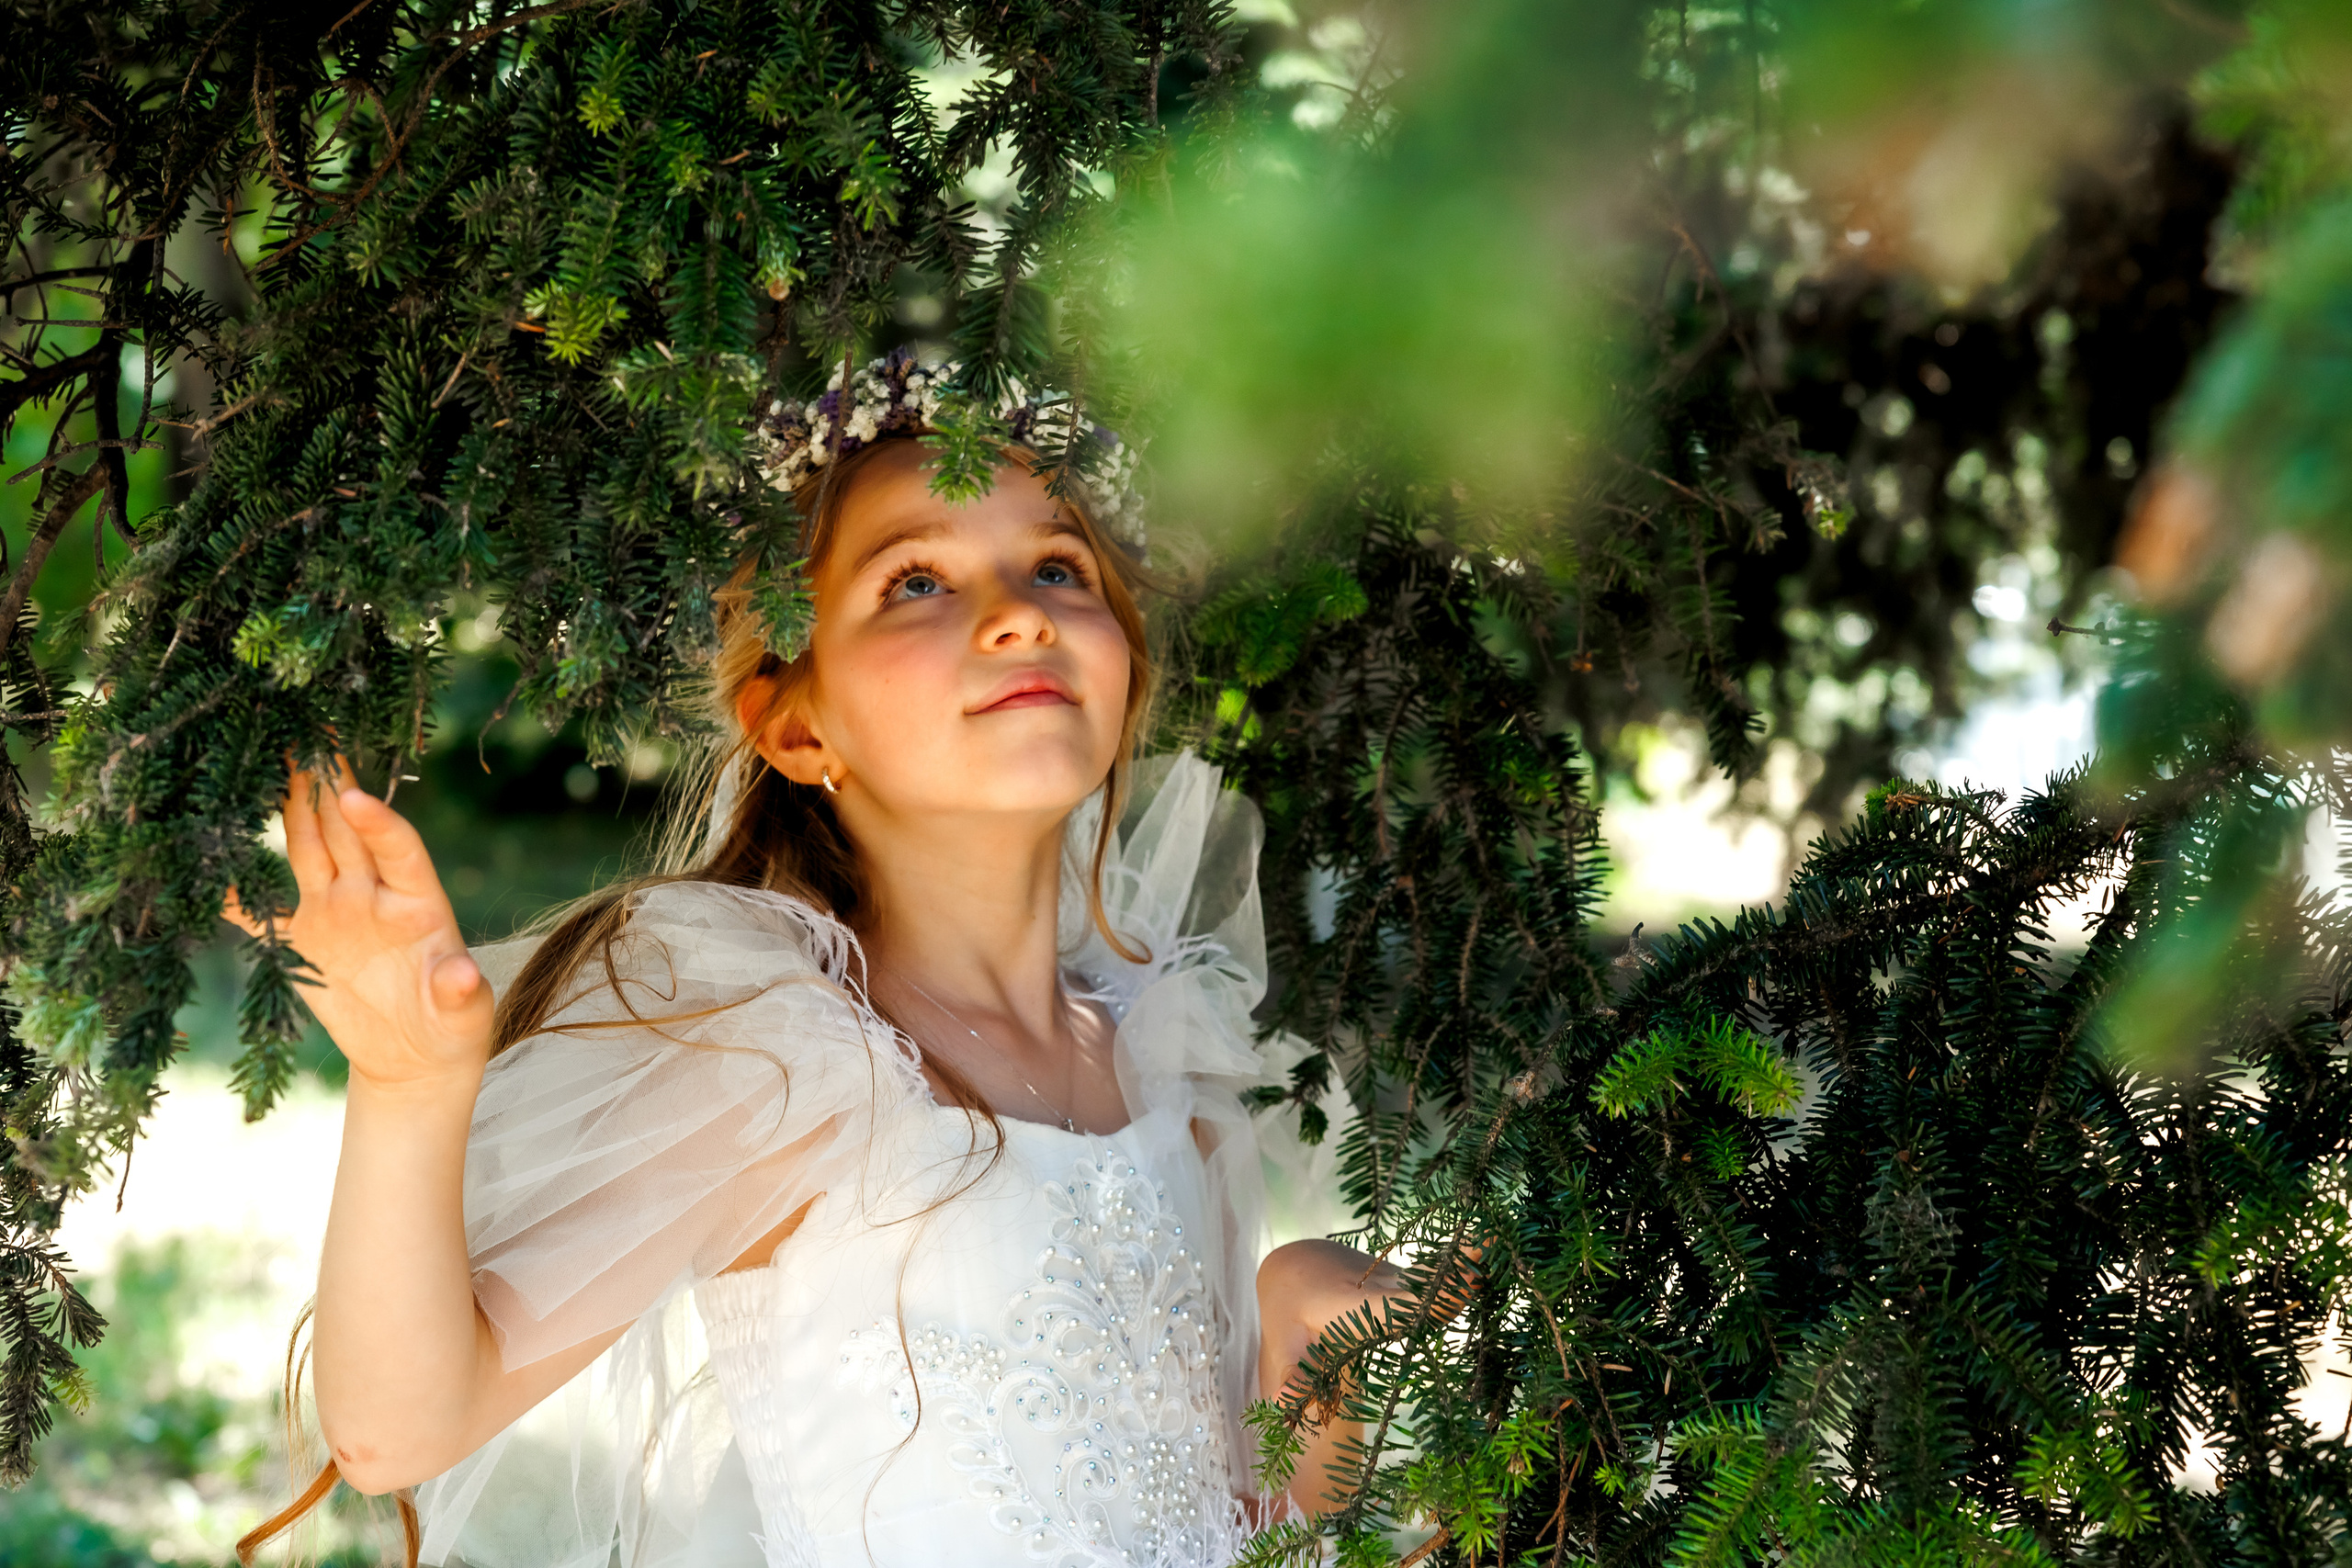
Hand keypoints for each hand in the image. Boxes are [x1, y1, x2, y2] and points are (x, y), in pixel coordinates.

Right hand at [223, 757, 492, 1091]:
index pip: (400, 850)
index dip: (379, 822)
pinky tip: (202, 861)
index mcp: (420, 904)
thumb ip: (458, 990)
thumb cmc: (454, 1027)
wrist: (416, 1057)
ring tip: (267, 760)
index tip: (353, 795)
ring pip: (308, 848)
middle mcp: (374, 896)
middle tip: (302, 735)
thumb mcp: (463, 1012)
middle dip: (325, 783)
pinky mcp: (303, 941)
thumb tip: (461, 977)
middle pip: (347, 831)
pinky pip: (259, 910)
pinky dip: (232, 889)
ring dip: (288, 808)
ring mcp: (336, 913)